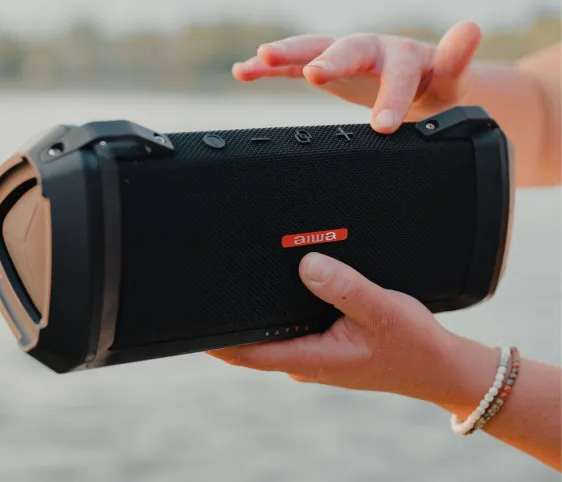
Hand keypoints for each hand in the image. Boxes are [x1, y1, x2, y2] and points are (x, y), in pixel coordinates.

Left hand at [208, 253, 464, 404]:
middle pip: (256, 343)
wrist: (439, 367)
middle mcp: (309, 360)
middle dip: (234, 322)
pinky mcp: (328, 347)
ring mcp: (317, 355)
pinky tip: (284, 294)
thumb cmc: (413, 345)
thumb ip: (343, 287)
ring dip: (258, 318)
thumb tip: (307, 265)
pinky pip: (293, 330)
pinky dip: (280, 315)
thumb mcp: (381, 309)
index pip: (250, 352)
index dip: (218, 339)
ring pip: (274, 336)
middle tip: (217, 290)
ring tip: (243, 288)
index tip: (194, 321)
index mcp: (313, 357)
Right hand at [232, 21, 481, 132]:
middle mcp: (372, 49)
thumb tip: (470, 26)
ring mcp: (344, 56)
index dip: (390, 95)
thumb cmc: (434, 86)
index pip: (399, 73)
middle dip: (333, 61)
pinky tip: (244, 70)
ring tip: (260, 58)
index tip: (383, 125)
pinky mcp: (325, 66)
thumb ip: (455, 60)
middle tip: (316, 75)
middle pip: (350, 48)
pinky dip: (270, 67)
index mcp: (404, 57)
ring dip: (288, 53)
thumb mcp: (451, 80)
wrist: (417, 83)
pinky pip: (294, 63)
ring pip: (315, 49)